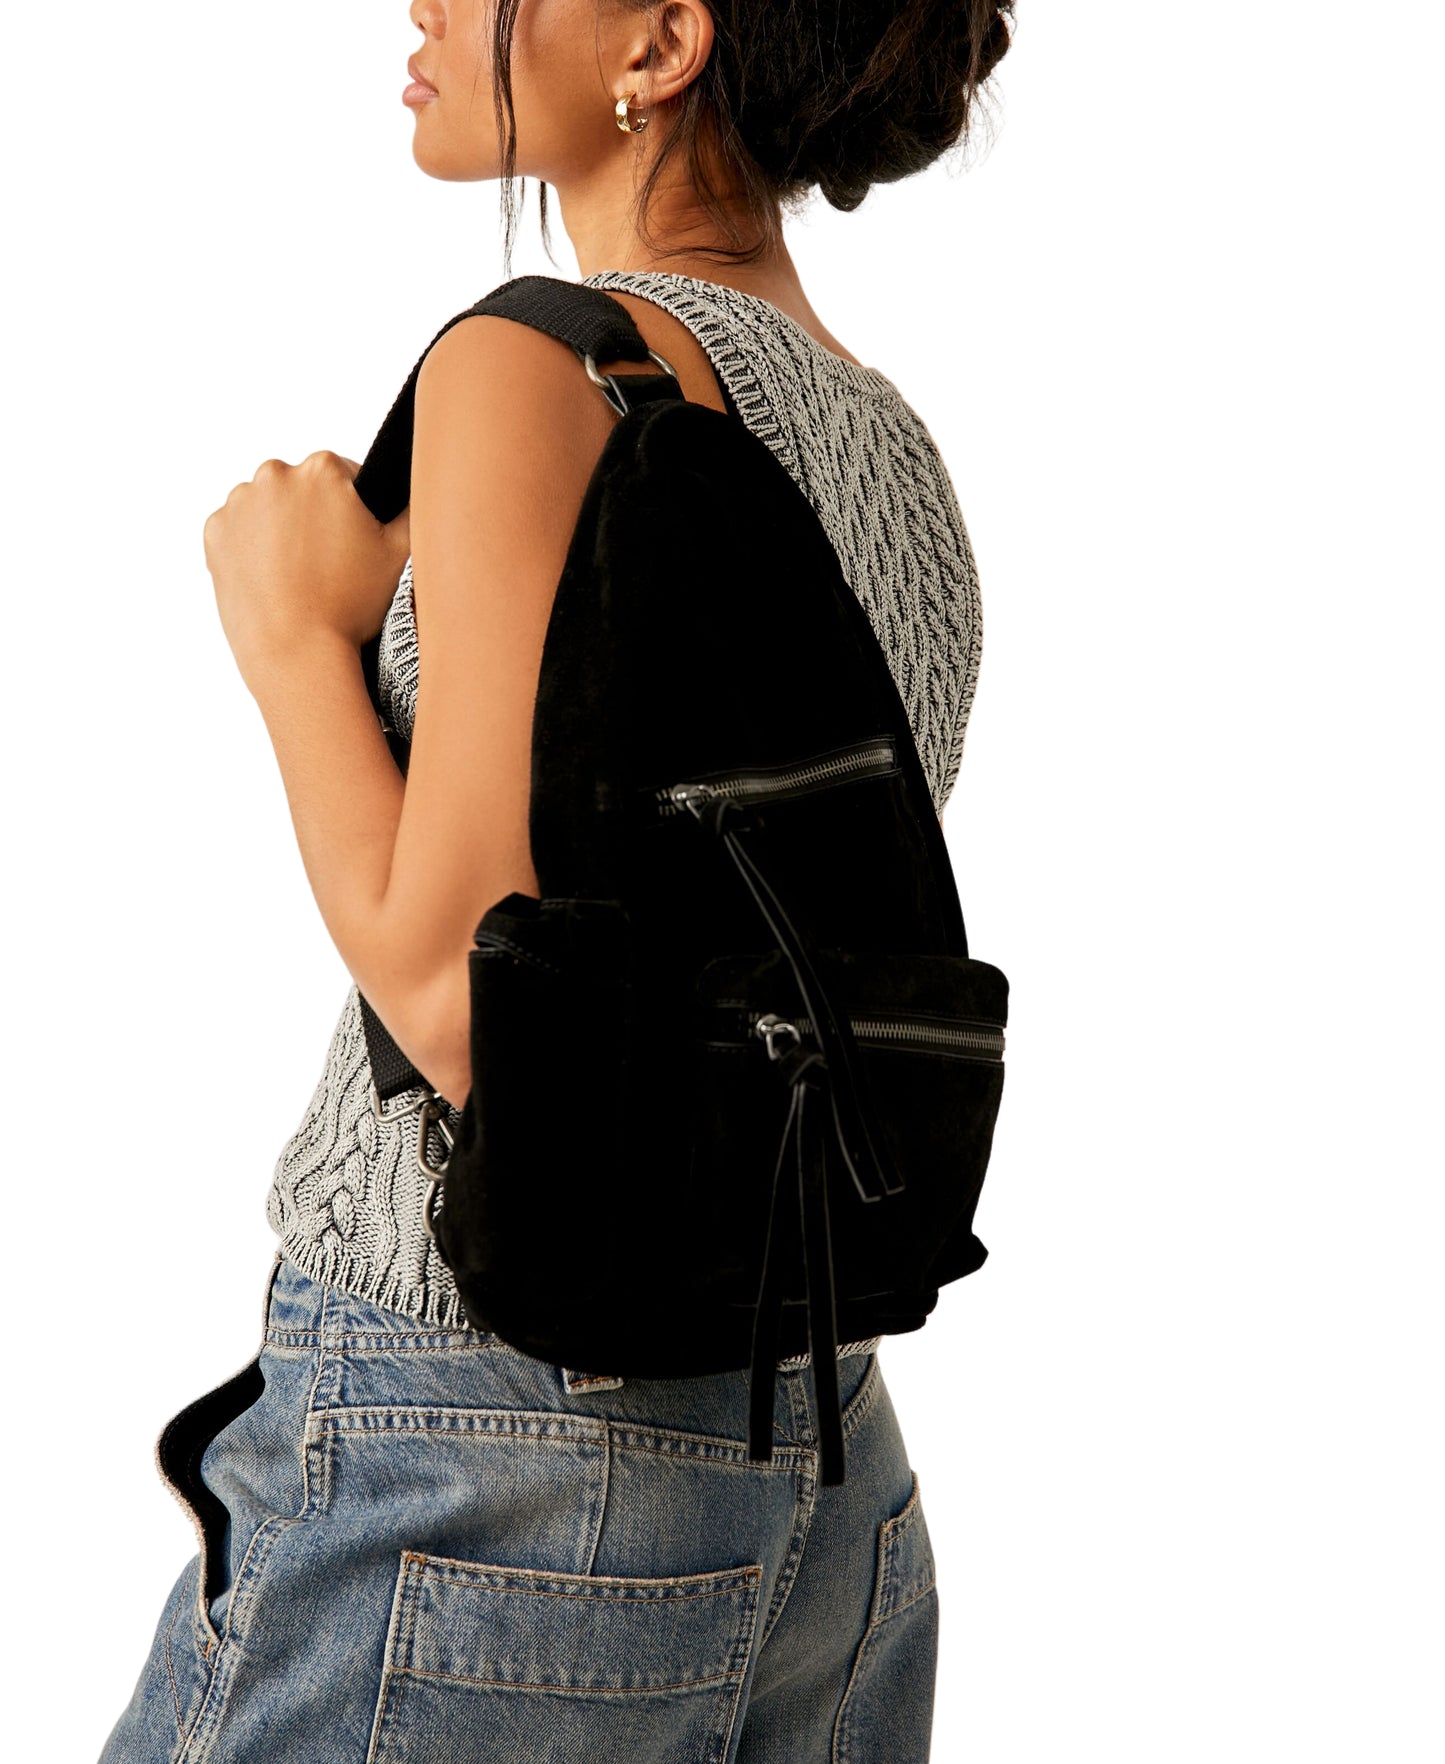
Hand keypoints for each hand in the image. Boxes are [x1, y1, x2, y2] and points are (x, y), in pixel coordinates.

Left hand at [203, 451, 410, 682]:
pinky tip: (273, 579)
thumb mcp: (402, 554)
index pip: (345, 474)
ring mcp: (239, 503)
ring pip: (267, 507)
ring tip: (299, 574)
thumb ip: (413, 509)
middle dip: (314, 515)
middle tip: (328, 564)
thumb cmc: (350, 606)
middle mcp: (275, 474)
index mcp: (323, 469)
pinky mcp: (215, 532)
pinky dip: (251, 549)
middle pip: (302, 487)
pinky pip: (238, 531)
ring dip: (281, 529)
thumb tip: (417, 489)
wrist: (297, 652)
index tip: (353, 542)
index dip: (354, 509)